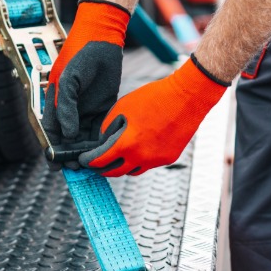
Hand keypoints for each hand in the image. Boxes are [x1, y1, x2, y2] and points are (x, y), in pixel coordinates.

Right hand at [42, 0, 130, 150]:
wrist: (102, 39)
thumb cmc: (80, 55)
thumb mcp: (69, 80)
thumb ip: (66, 107)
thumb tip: (68, 134)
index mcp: (54, 102)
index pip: (50, 132)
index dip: (53, 150)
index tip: (57, 165)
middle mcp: (68, 109)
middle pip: (67, 139)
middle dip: (71, 155)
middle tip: (78, 169)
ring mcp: (85, 109)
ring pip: (83, 137)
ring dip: (87, 150)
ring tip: (93, 164)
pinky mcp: (101, 107)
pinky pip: (99, 128)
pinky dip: (101, 139)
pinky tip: (106, 149)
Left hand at [79, 55, 229, 176]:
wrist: (187, 97)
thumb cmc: (154, 97)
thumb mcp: (122, 107)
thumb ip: (108, 127)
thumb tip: (102, 142)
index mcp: (127, 144)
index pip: (100, 161)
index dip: (89, 161)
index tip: (83, 160)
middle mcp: (142, 157)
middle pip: (115, 172)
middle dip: (102, 169)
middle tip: (96, 163)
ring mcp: (156, 161)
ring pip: (132, 171)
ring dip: (122, 165)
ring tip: (116, 155)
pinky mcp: (169, 159)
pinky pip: (148, 164)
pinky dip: (140, 159)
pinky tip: (139, 147)